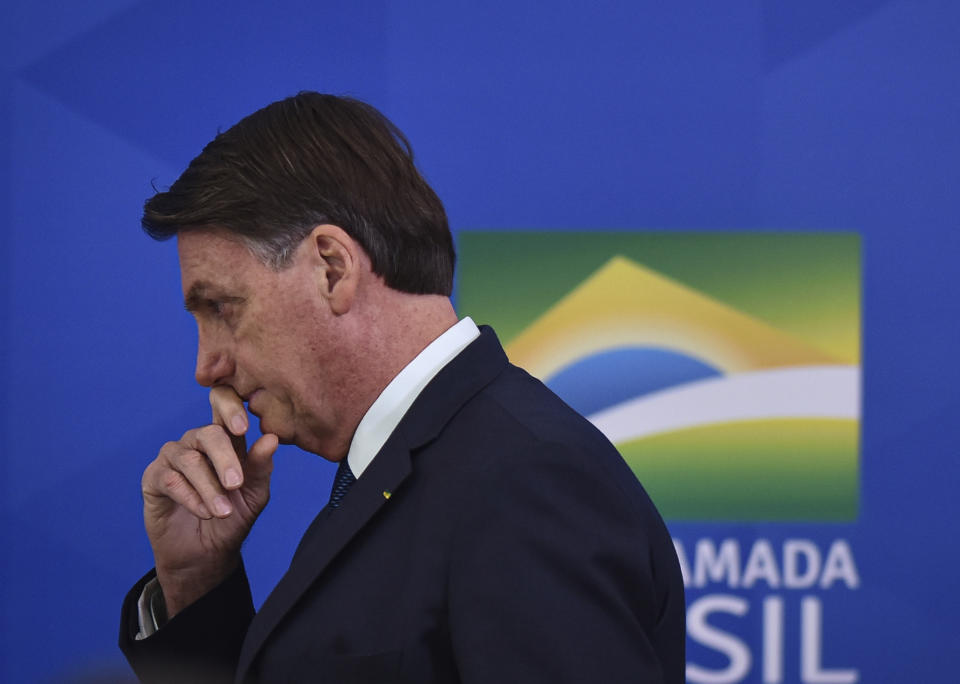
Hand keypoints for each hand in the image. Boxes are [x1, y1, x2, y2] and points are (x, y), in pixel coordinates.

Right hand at [141, 386, 278, 616]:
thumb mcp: (255, 495)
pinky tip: (205, 513)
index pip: (223, 404)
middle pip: (208, 433)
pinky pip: (170, 479)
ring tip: (222, 512)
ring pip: (189, 459)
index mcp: (226, 438)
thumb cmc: (233, 518)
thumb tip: (271, 439)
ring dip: (209, 488)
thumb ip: (261, 467)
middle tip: (237, 485)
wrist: (207, 555)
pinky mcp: (154, 478)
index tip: (243, 428)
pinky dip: (191, 497)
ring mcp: (174, 458)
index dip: (230, 407)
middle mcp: (198, 442)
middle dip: (225, 459)